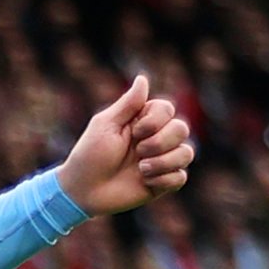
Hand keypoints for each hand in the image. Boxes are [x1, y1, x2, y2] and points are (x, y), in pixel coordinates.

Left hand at [58, 72, 195, 214]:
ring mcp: (161, 160)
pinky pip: (181, 177)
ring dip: (163, 162)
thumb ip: (128, 103)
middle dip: (159, 142)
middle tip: (137, 152)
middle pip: (182, 129)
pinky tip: (144, 182)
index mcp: (143, 121)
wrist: (82, 190)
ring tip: (141, 169)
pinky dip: (163, 180)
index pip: (168, 109)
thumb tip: (143, 77)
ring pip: (186, 153)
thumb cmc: (89, 155)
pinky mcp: (163, 182)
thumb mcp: (105, 125)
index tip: (133, 132)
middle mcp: (156, 138)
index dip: (155, 121)